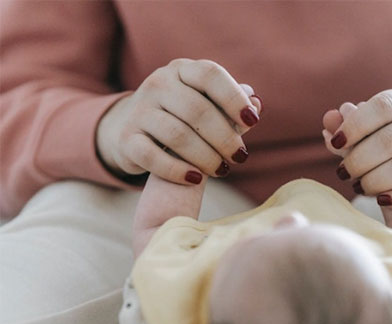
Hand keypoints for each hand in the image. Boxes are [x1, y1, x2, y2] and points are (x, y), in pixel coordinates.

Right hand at [96, 59, 262, 183]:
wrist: (132, 129)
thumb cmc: (182, 116)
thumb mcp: (205, 103)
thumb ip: (231, 105)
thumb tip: (257, 105)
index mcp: (182, 70)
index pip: (210, 75)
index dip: (234, 98)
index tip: (253, 121)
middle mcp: (158, 83)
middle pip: (197, 110)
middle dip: (225, 137)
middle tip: (240, 157)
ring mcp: (139, 110)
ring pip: (177, 136)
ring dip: (206, 157)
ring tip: (223, 170)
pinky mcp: (127, 139)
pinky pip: (152, 156)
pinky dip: (177, 170)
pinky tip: (196, 179)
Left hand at [322, 89, 391, 210]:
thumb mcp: (378, 129)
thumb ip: (351, 127)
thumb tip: (328, 119)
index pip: (384, 105)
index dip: (356, 124)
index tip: (336, 143)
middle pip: (391, 139)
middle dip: (360, 159)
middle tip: (343, 173)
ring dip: (375, 180)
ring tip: (360, 187)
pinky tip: (383, 200)